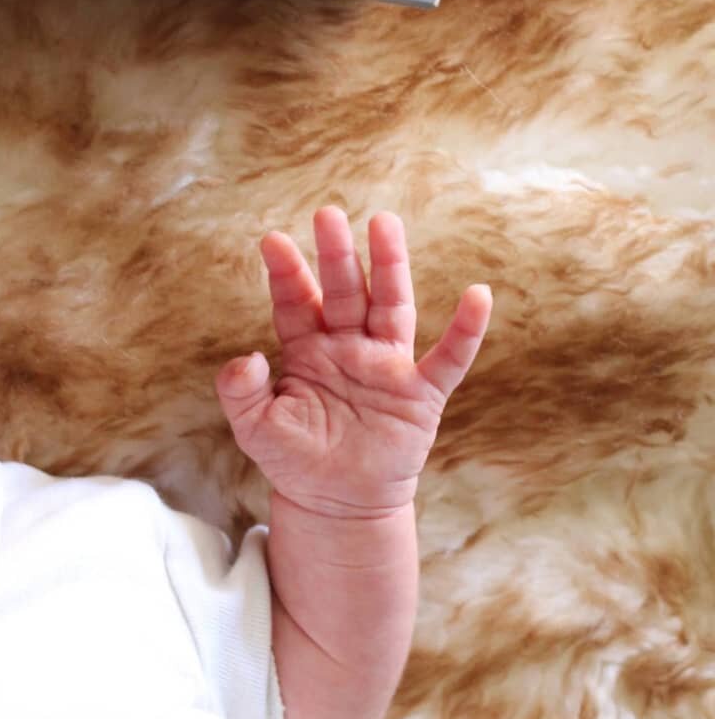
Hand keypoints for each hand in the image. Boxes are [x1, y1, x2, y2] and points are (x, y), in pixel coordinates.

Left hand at [216, 207, 491, 518]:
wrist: (338, 504)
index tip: (272, 240)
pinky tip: (479, 295)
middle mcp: (347, 346)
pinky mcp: (420, 395)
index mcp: (306, 348)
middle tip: (327, 214)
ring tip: (385, 223)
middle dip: (337, 254)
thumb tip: (248, 359)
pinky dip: (465, 329)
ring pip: (390, 305)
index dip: (287, 272)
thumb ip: (240, 390)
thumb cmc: (294, 459)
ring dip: (390, 266)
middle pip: (344, 290)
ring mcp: (386, 365)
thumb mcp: (254, 427)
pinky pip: (448, 357)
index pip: (296, 301)